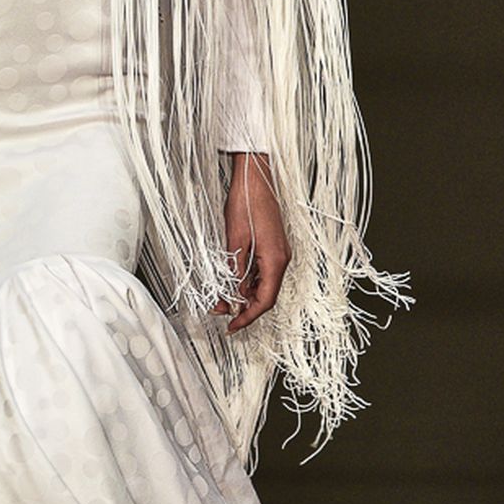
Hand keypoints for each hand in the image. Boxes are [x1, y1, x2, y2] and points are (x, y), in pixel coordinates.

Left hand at [214, 153, 289, 332]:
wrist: (254, 178)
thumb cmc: (245, 204)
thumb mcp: (235, 241)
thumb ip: (236, 271)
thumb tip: (234, 296)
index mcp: (276, 260)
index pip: (266, 300)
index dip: (249, 316)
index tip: (233, 326)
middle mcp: (281, 258)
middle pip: (265, 294)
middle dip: (244, 307)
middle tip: (221, 311)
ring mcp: (278, 252)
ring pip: (263, 283)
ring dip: (244, 293)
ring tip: (222, 297)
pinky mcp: (272, 245)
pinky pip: (261, 270)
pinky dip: (247, 279)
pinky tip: (232, 280)